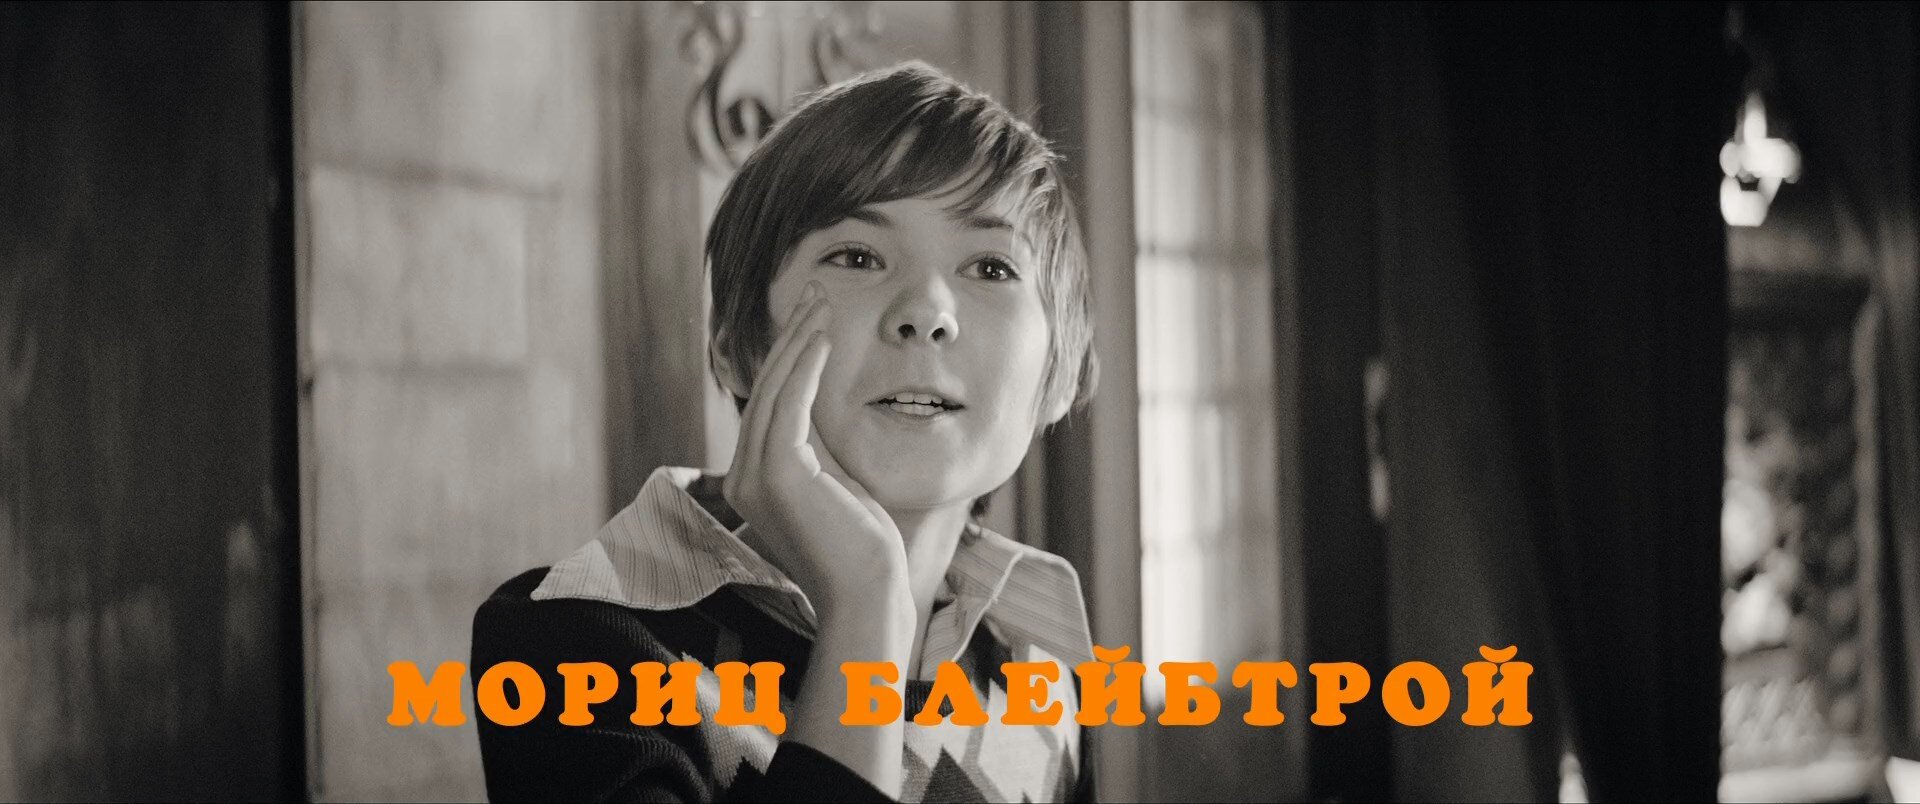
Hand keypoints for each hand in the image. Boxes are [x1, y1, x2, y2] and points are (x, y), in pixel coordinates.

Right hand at [722, 282, 911, 625]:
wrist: (869, 592)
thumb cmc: (863, 547)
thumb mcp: (836, 482)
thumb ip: (820, 445)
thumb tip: (820, 399)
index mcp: (750, 482)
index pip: (768, 404)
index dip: (788, 355)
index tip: (812, 316)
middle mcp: (741, 478)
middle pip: (766, 389)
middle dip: (791, 335)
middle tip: (814, 291)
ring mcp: (754, 477)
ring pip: (774, 391)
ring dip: (799, 340)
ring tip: (822, 301)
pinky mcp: (777, 474)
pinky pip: (789, 405)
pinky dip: (805, 366)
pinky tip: (823, 336)